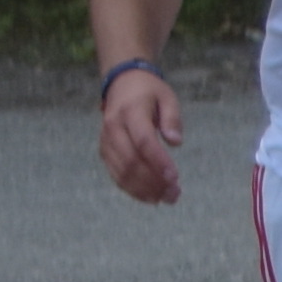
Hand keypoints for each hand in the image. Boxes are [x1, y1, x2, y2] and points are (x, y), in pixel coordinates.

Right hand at [97, 66, 185, 206]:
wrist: (122, 84)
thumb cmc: (149, 92)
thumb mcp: (167, 97)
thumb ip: (172, 118)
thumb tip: (176, 142)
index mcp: (130, 112)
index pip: (143, 141)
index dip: (158, 162)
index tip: (175, 178)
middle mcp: (114, 127)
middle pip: (131, 161)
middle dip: (153, 182)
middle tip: (175, 194)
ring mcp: (106, 140)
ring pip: (121, 172)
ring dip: (144, 189)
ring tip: (166, 198)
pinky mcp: (105, 151)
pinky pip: (116, 174)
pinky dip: (132, 189)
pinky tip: (150, 197)